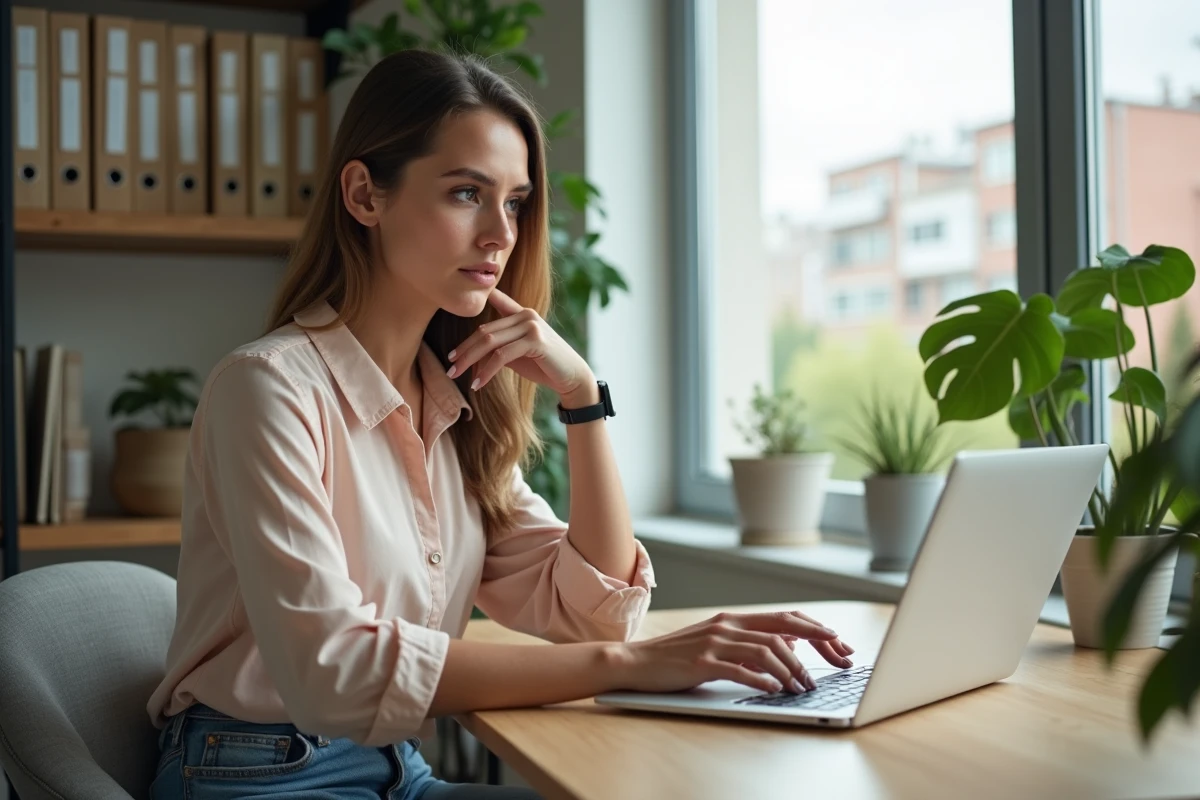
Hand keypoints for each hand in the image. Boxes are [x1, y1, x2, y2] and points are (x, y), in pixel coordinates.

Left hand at [446, 288, 594, 401]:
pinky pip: (502, 355)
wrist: (572, 377)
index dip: (469, 324)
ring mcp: (531, 325)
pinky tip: (478, 383)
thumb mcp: (516, 354)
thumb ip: (497, 348)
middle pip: (484, 332)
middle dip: (464, 351)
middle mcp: (525, 314)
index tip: (452, 350)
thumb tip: (470, 355)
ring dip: (470, 360)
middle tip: (450, 367)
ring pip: (490, 342)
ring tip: (457, 375)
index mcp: (521, 313)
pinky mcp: (535, 340)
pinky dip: (487, 370)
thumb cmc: (543, 365)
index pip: (489, 315)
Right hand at [613, 611, 855, 694]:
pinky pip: (739, 670)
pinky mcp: (702, 664)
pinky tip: (774, 690)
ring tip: (802, 687)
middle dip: (815, 645)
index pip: (783, 618)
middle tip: (834, 663)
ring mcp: (714, 643)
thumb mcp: (716, 645)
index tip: (838, 641)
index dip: (814, 628)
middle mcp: (727, 626)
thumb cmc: (677, 657)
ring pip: (766, 651)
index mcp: (733, 619)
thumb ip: (746, 645)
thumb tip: (783, 653)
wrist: (636, 662)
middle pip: (782, 630)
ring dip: (790, 670)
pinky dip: (762, 680)